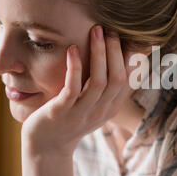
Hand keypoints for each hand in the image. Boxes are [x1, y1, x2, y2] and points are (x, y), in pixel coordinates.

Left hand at [21, 25, 131, 156]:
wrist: (47, 146)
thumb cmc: (70, 118)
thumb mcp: (93, 104)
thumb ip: (106, 87)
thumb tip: (118, 61)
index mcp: (111, 108)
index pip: (127, 79)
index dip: (129, 57)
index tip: (126, 35)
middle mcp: (101, 111)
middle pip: (117, 78)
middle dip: (115, 51)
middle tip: (111, 29)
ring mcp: (82, 113)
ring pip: (99, 81)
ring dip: (99, 53)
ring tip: (96, 31)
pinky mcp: (62, 112)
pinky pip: (73, 88)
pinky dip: (75, 67)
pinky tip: (72, 49)